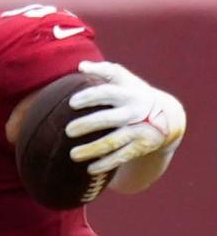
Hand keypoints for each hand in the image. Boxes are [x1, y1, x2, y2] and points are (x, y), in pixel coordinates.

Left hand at [66, 60, 185, 173]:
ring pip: (113, 141)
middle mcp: (134, 112)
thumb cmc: (134, 94)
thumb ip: (104, 71)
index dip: (90, 97)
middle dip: (87, 125)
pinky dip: (106, 163)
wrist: (167, 115)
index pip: (107, 93)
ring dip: (92, 149)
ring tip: (73, 155)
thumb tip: (81, 66)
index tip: (71, 103)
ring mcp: (139, 130)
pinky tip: (90, 169)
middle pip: (108, 119)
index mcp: (128, 93)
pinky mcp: (142, 146)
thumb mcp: (124, 79)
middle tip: (68, 131)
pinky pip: (122, 157)